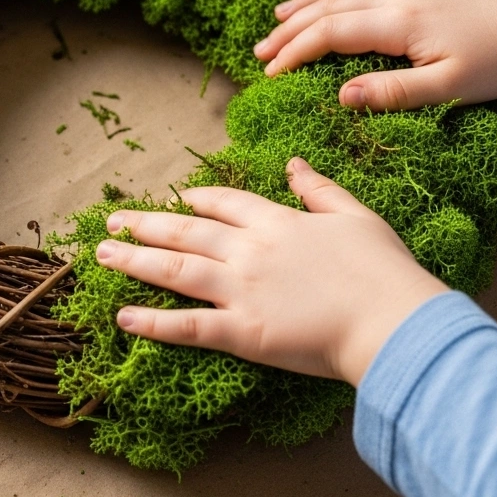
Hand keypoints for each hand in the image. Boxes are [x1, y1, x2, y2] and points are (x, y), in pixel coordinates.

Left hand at [95, 158, 446, 385]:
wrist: (395, 321)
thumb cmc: (383, 270)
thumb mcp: (354, 214)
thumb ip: (318, 188)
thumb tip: (294, 163)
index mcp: (275, 221)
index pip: (223, 203)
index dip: (196, 201)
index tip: (175, 199)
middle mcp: (248, 251)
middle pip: (185, 232)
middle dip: (145, 225)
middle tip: (112, 221)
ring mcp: (241, 290)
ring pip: (175, 270)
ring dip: (133, 260)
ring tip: (101, 254)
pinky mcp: (243, 333)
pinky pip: (188, 326)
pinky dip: (153, 322)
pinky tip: (123, 316)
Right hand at [253, 0, 496, 109]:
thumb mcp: (451, 87)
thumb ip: (393, 92)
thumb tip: (341, 96)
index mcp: (398, 21)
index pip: (329, 33)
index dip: (295, 52)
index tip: (271, 73)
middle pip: (327, 8)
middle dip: (289, 30)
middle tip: (259, 51)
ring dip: (306, 2)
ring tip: (277, 17)